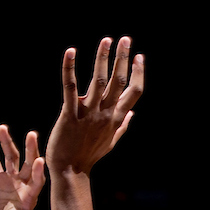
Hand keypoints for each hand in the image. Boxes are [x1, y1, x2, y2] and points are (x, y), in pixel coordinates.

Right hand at [0, 127, 45, 209]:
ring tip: (2, 128)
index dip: (38, 172)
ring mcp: (10, 180)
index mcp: (30, 197)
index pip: (37, 182)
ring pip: (10, 158)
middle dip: (30, 150)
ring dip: (6, 143)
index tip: (40, 160)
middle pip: (28, 164)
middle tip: (32, 134)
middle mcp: (23, 185)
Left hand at [45, 36, 143, 174]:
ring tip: (106, 40)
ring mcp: (88, 114)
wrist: (70, 171)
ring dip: (103, 58)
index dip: (138, 72)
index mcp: (117, 118)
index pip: (134, 92)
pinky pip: (70, 88)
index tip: (139, 56)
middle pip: (119, 81)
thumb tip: (133, 113)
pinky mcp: (69, 115)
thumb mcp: (111, 141)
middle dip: (123, 58)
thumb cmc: (88, 155)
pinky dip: (70, 68)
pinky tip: (71, 51)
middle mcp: (106, 114)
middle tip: (125, 39)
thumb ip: (123, 125)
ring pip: (98, 81)